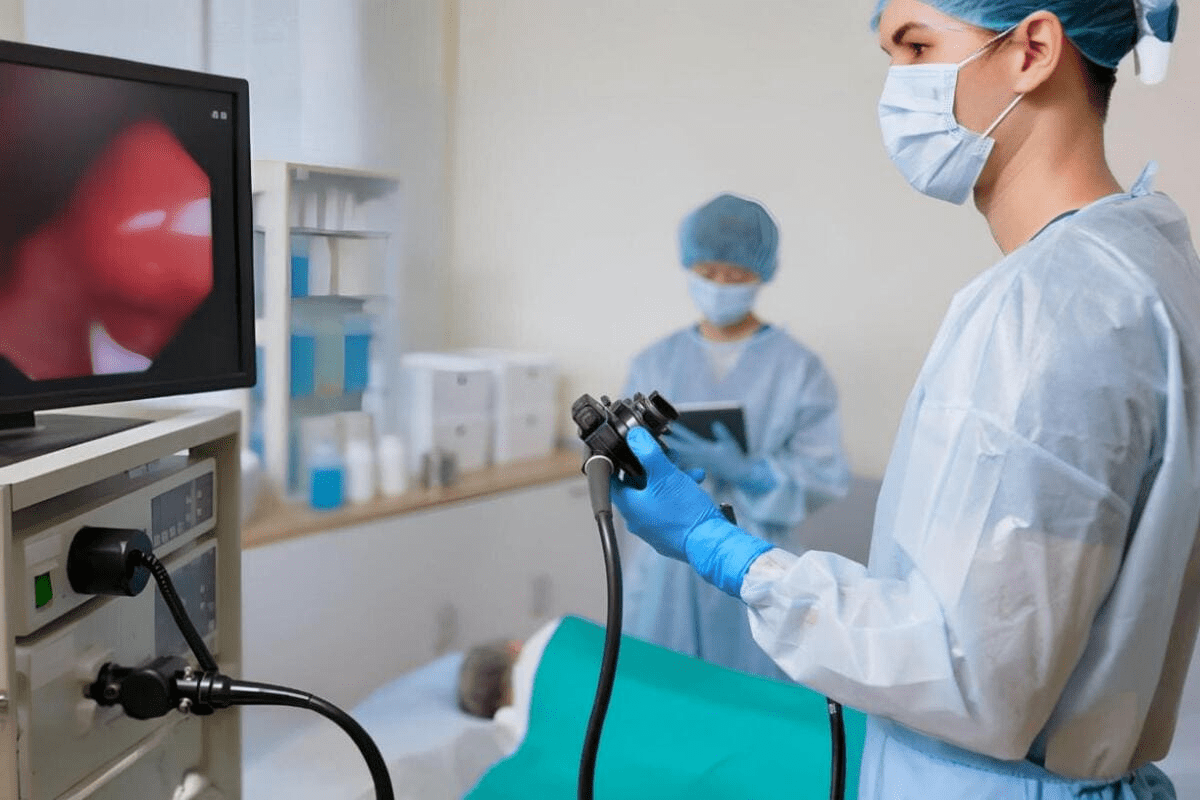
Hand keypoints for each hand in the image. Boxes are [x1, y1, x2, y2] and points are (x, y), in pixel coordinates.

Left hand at [611, 427, 773, 595]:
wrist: (710, 542)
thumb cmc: (686, 513)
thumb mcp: (665, 474)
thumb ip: (647, 452)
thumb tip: (634, 436)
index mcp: (629, 506)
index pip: (611, 480)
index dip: (617, 462)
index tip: (626, 450)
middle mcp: (637, 519)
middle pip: (636, 485)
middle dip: (652, 466)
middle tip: (664, 455)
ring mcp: (653, 528)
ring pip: (655, 494)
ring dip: (669, 477)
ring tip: (684, 468)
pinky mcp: (669, 532)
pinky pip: (668, 506)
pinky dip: (678, 493)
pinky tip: (693, 482)